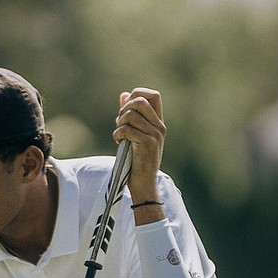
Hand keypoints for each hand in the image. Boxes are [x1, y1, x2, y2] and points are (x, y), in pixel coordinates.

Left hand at [113, 88, 165, 207]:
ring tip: (120, 135)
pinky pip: (126, 129)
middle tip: (121, 123)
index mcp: (158, 123)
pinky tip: (119, 142)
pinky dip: (118, 134)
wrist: (144, 184)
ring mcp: (155, 135)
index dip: (138, 94)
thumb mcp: (135, 135)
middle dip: (124, 109)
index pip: (153, 95)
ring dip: (119, 123)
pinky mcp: (147, 143)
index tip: (127, 108)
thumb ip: (130, 115)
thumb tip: (124, 95)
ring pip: (130, 115)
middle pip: (140, 101)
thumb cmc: (137, 161)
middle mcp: (159, 127)